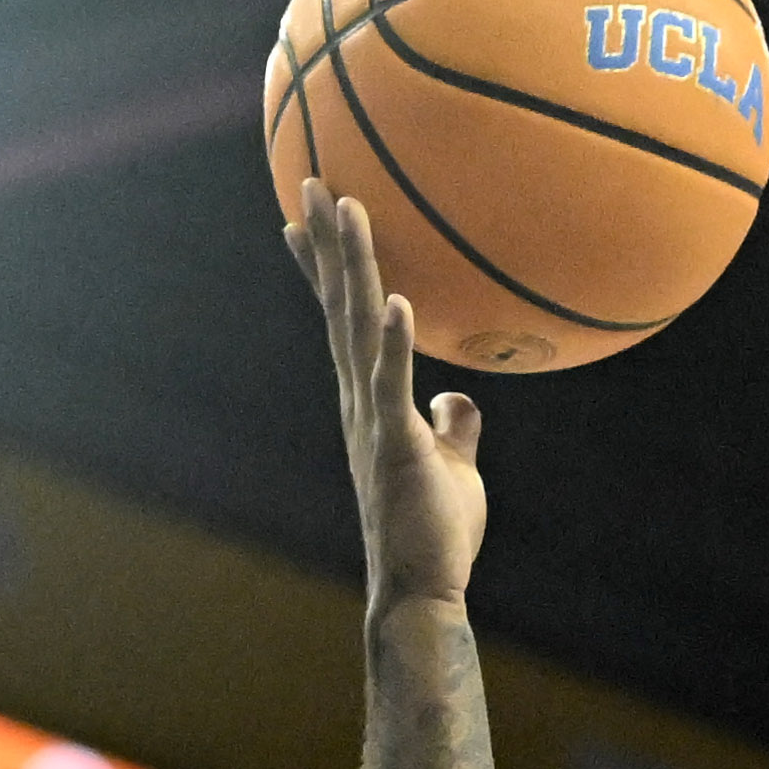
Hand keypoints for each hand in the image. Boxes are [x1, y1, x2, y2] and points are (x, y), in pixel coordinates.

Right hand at [284, 181, 487, 610]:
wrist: (419, 589)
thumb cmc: (434, 532)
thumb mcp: (453, 464)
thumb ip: (453, 424)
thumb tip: (460, 396)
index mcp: (371, 398)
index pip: (345, 318)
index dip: (326, 267)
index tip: (308, 218)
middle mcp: (360, 399)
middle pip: (341, 304)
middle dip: (328, 241)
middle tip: (312, 179)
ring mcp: (373, 419)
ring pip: (360, 327)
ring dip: (356, 268)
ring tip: (349, 209)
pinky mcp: (396, 445)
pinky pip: (395, 383)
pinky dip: (396, 342)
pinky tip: (398, 300)